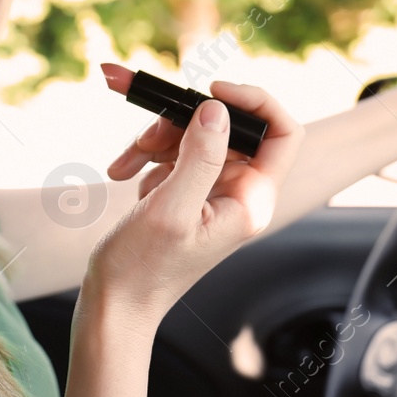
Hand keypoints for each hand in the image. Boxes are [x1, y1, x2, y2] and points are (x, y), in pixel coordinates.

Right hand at [88, 66, 303, 326]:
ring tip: (123, 165)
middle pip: (227, 126)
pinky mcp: (186, 191)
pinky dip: (144, 156)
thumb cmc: (142, 270)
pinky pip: (172, 152)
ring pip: (194, 134)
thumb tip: (217, 109)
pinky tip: (124, 177)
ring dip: (155, 138)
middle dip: (182, 121)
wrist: (114, 304)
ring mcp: (212, 191)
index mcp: (251, 201)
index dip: (255, 102)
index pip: (282, 133)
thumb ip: (199, 157)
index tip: (211, 92)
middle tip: (146, 137)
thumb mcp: (170, 210)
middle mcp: (239, 193)